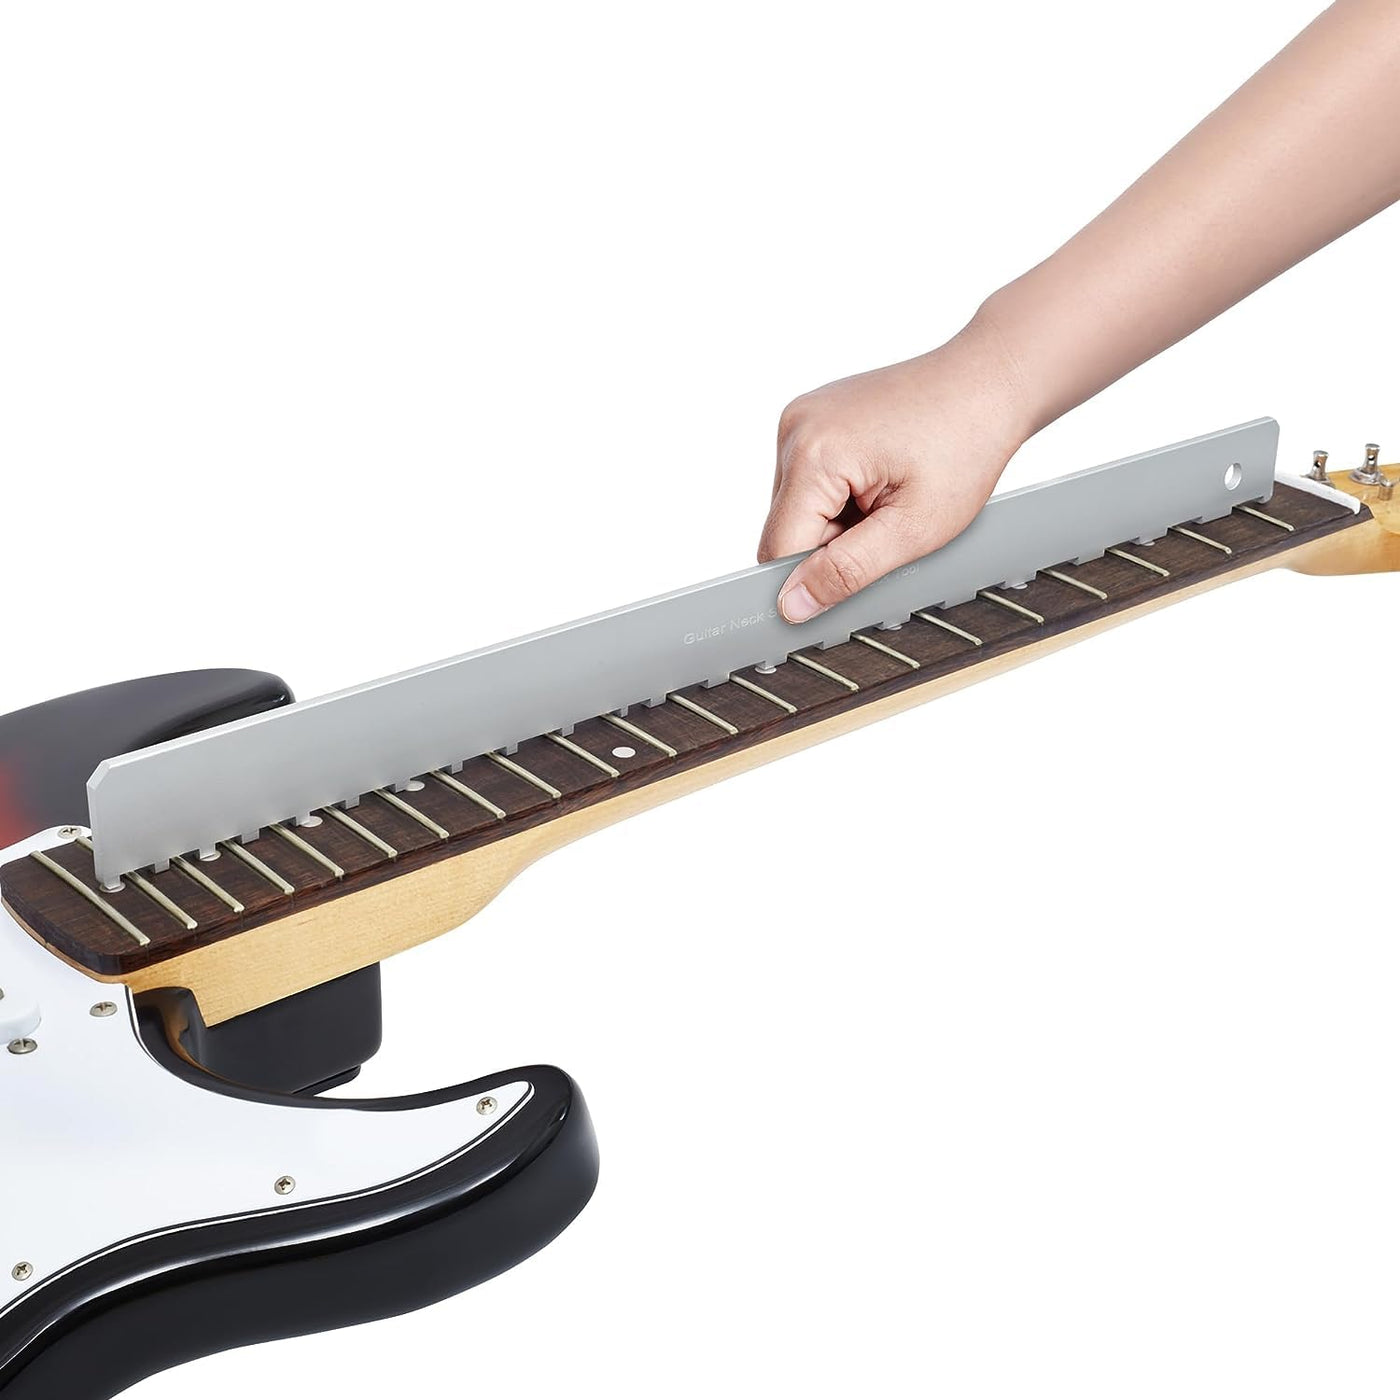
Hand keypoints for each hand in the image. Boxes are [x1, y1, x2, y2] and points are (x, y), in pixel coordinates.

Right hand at [758, 315, 1032, 622]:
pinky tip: (879, 479)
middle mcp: (795, 428)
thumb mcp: (914, 528)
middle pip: (786, 528)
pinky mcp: (811, 418)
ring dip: (838, 521)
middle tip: (890, 526)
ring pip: (797, 508)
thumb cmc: (966, 445)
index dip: (815, 578)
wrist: (987, 384)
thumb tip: (792, 605)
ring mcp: (800, 418)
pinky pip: (808, 481)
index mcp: (814, 453)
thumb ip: (847, 572)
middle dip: (832, 545)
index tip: (856, 580)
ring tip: (889, 496)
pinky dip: (840, 496)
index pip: (779, 549)